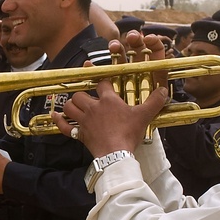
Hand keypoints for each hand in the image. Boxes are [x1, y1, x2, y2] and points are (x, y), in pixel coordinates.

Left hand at [52, 34, 170, 156]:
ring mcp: (84, 121)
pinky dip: (58, 120)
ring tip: (74, 105)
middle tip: (87, 96)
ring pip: (70, 106)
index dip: (98, 74)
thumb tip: (164, 91)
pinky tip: (55, 115)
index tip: (91, 65)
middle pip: (80, 94)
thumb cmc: (129, 133)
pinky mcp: (80, 134)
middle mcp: (93, 108)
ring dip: (71, 105)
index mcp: (109, 100)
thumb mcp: (145, 116)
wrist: (116, 154)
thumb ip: (155, 102)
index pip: (101, 82)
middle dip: (82, 93)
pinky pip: (64, 126)